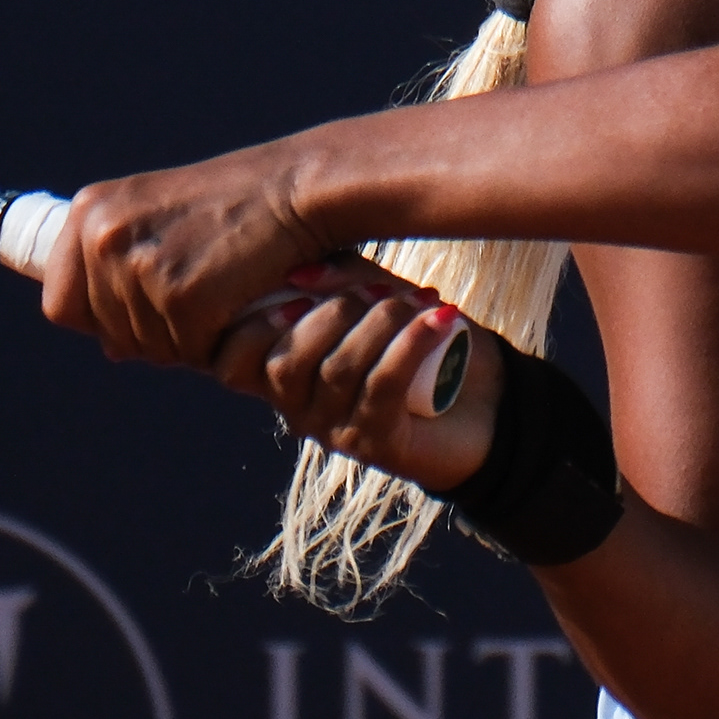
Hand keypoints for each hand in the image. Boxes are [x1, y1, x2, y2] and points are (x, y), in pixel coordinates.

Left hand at [43, 148, 330, 366]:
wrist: (297, 189)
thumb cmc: (238, 204)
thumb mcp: (161, 219)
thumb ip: (123, 272)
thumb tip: (109, 349)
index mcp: (90, 211)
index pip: (60, 303)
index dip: (101, 318)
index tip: (141, 310)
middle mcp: (104, 236)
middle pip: (105, 332)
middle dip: (150, 332)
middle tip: (199, 302)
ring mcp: (140, 266)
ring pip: (146, 347)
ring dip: (185, 340)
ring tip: (220, 298)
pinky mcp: (181, 297)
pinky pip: (186, 351)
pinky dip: (215, 342)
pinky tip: (236, 308)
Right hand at [211, 271, 500, 494]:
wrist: (487, 401)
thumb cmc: (421, 343)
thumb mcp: (375, 296)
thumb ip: (337, 280)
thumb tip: (300, 274)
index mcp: (284, 374)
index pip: (231, 363)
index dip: (251, 328)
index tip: (297, 293)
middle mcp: (299, 411)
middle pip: (284, 364)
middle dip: (332, 313)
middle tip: (381, 291)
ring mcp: (336, 432)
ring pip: (337, 370)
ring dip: (380, 323)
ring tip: (420, 301)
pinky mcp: (378, 445)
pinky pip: (382, 386)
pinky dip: (410, 344)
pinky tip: (440, 319)